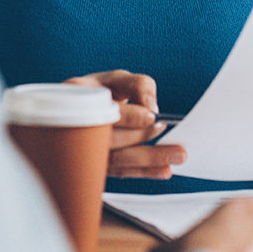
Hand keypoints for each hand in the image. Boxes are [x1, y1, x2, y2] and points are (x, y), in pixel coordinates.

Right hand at [65, 70, 186, 178]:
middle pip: (111, 139)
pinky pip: (120, 172)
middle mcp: (77, 126)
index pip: (102, 110)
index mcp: (79, 98)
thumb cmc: (101, 94)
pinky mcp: (95, 168)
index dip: (129, 116)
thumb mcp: (116, 79)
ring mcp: (83, 151)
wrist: (78, 115)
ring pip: (116, 160)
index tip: (152, 116)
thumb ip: (137, 85)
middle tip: (169, 134)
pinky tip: (163, 169)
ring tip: (175, 155)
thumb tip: (152, 106)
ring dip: (148, 160)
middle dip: (142, 138)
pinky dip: (143, 172)